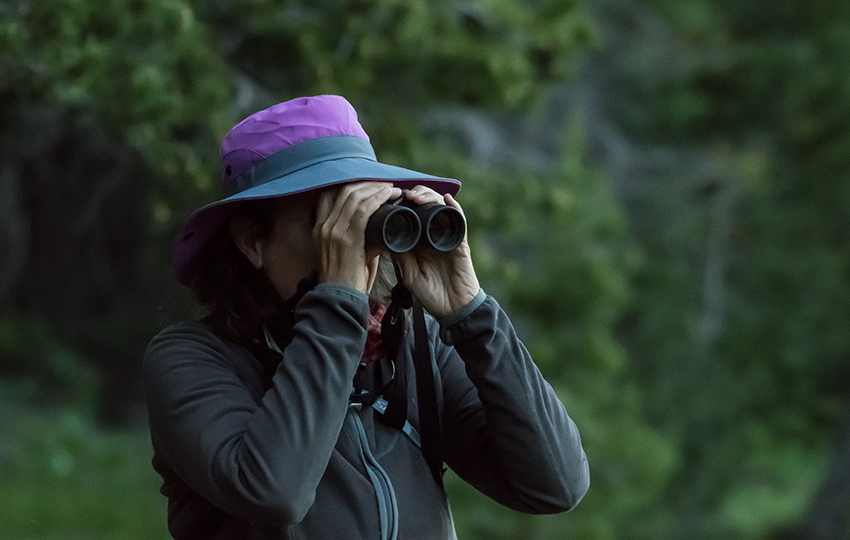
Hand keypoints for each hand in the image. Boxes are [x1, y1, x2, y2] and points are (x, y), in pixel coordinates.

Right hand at [314, 182, 401, 292]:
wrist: (339, 298)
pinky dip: (378, 198)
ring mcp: (333, 231)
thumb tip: (376, 225)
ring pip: (355, 196)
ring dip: (376, 189)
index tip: (369, 187)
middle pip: (344, 191)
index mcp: (319, 228)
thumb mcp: (343, 253)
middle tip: (386, 186)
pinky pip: (363, 209)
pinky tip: (389, 195)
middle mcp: (324, 226)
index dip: (351, 186)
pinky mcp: (347, 238)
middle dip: (367, 184)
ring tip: (392, 189)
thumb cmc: (346, 279)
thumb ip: (354, 236)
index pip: (330, 195)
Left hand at [398, 186, 479, 317]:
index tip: (391, 198)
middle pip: (427, 205)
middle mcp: (434, 235)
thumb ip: (400, 256)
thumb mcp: (409, 274)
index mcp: (420, 241)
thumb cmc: (431, 294)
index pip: (412, 214)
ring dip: (431, 197)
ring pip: (441, 208)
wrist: (453, 310)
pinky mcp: (461, 244)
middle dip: (417, 195)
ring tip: (418, 196)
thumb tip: (384, 235)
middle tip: (405, 194)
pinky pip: (459, 221)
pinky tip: (447, 199)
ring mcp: (448, 237)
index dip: (403, 202)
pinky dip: (455, 208)